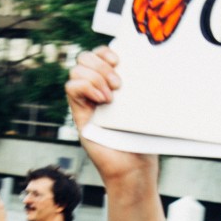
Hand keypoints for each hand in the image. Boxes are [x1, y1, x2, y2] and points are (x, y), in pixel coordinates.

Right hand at [66, 47, 155, 184]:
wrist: (134, 168)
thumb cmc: (143, 141)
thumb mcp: (146, 107)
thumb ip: (140, 86)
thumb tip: (149, 63)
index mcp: (112, 83)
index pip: (99, 54)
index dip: (105, 51)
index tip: (120, 61)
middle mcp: (96, 90)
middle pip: (85, 58)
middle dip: (100, 64)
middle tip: (118, 84)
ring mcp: (86, 101)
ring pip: (77, 69)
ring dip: (95, 78)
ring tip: (111, 97)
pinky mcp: (80, 115)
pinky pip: (71, 87)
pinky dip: (86, 88)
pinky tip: (102, 101)